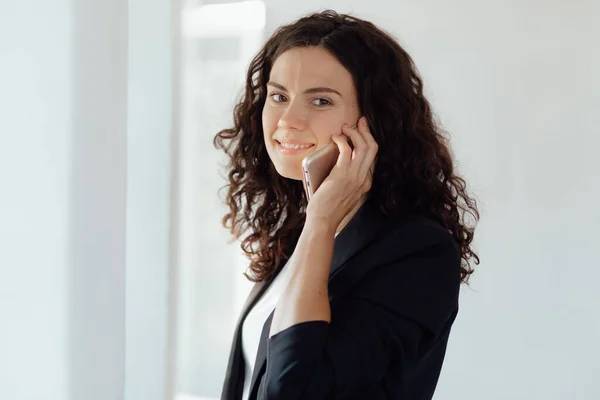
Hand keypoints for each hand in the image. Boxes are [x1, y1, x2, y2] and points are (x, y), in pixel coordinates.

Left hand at [305, 116, 377, 231]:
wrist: (323, 221)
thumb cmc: (328, 209)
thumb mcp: (344, 194)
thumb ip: (346, 180)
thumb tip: (338, 162)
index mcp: (366, 184)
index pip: (373, 158)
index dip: (368, 142)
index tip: (363, 132)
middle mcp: (364, 178)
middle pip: (373, 148)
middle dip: (367, 131)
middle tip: (361, 121)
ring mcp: (355, 176)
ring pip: (364, 146)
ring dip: (356, 132)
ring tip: (346, 127)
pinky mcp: (342, 173)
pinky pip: (346, 149)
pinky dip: (342, 139)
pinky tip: (336, 137)